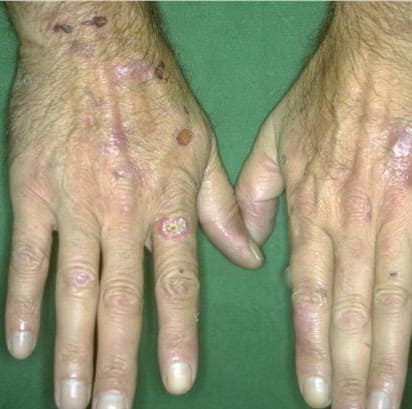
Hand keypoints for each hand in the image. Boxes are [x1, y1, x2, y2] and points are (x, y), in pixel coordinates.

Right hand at [5, 3, 261, 408]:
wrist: (97, 52)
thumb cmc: (156, 97)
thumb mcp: (205, 148)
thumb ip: (223, 208)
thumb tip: (249, 257)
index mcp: (170, 204)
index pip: (177, 285)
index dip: (178, 336)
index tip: (177, 382)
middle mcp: (124, 215)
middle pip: (122, 301)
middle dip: (118, 360)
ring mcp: (75, 206)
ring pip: (75, 290)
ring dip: (74, 347)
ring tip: (72, 397)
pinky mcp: (34, 193)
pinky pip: (28, 257)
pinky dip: (23, 301)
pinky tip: (23, 342)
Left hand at [237, 4, 411, 408]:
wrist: (379, 60)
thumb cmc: (326, 99)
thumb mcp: (274, 141)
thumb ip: (255, 193)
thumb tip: (249, 242)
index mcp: (311, 211)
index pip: (309, 293)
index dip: (311, 345)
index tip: (311, 389)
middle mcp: (352, 225)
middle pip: (350, 311)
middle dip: (350, 369)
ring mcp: (394, 220)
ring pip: (388, 304)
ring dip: (386, 358)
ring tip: (381, 401)